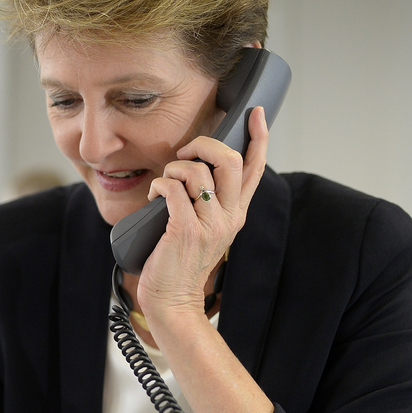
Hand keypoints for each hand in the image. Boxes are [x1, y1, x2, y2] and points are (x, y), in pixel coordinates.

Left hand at [138, 105, 268, 323]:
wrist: (172, 299)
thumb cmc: (180, 261)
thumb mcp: (204, 228)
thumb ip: (206, 201)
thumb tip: (193, 167)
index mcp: (237, 213)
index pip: (255, 168)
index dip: (258, 137)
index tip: (256, 113)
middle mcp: (229, 217)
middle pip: (230, 161)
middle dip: (204, 145)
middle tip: (184, 152)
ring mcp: (209, 225)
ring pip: (197, 173)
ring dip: (173, 168)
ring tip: (163, 183)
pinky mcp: (185, 230)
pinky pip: (172, 189)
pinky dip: (159, 185)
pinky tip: (153, 196)